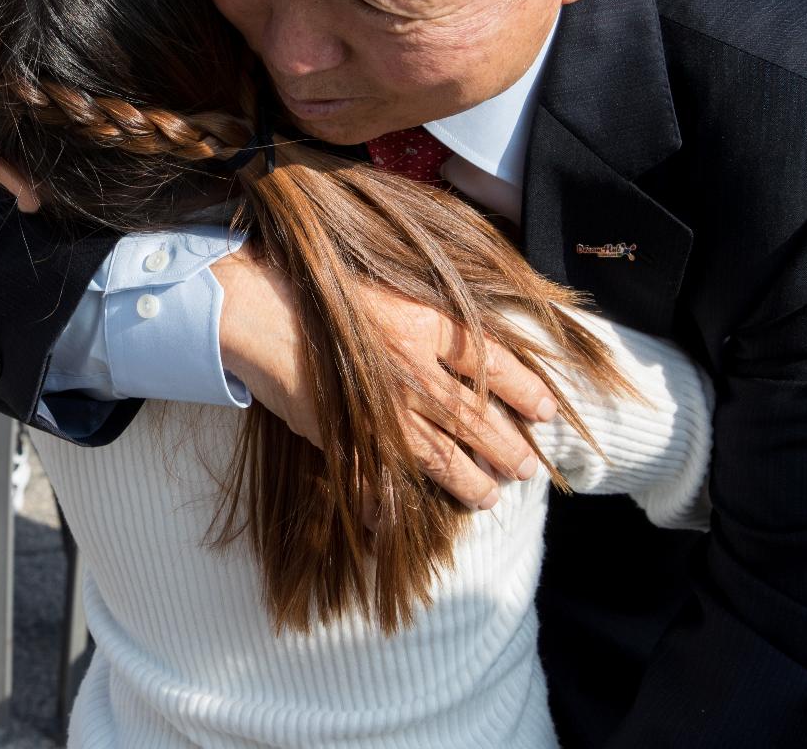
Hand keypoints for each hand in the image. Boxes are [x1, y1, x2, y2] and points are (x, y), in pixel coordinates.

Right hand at [211, 253, 557, 510]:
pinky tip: (406, 519)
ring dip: (471, 480)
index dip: (528, 390)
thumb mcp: (388, 288)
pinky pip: (378, 479)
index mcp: (423, 325)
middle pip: (475, 418)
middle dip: (508, 447)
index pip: (494, 362)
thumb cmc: (321, 289)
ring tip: (492, 495)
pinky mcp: (345, 434)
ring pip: (441, 456)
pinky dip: (392, 504)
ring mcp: (379, 408)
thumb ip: (430, 317)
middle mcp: (410, 370)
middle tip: (527, 468)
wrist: (259, 310)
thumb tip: (473, 346)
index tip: (547, 410)